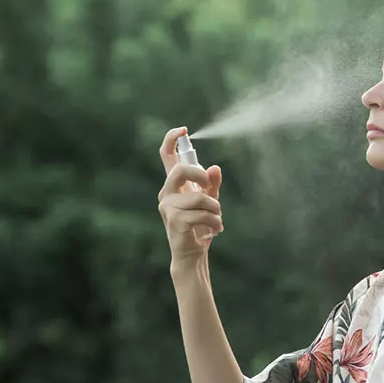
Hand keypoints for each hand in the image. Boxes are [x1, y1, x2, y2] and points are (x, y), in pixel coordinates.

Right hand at [157, 127, 223, 263]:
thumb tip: (215, 168)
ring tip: (217, 220)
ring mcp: (168, 207)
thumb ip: (212, 184)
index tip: (184, 130)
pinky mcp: (174, 221)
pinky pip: (202, 214)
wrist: (193, 252)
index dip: (171, 140)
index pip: (167, 156)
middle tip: (210, 188)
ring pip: (199, 197)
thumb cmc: (200, 224)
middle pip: (180, 171)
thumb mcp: (210, 200)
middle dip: (200, 176)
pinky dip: (215, 222)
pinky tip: (214, 230)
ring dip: (215, 209)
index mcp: (174, 185)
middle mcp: (167, 193)